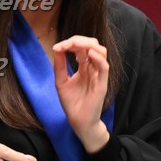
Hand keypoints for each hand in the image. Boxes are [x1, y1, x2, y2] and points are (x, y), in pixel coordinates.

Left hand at [53, 35, 109, 153]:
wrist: (77, 121)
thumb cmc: (71, 103)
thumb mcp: (61, 81)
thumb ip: (59, 65)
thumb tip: (56, 48)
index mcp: (84, 66)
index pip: (81, 47)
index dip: (71, 43)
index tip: (57, 47)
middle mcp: (92, 68)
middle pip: (93, 45)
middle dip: (80, 40)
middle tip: (66, 44)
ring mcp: (98, 75)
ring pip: (101, 52)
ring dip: (89, 45)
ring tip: (75, 45)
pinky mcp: (102, 84)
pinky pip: (104, 67)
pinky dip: (98, 58)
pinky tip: (88, 54)